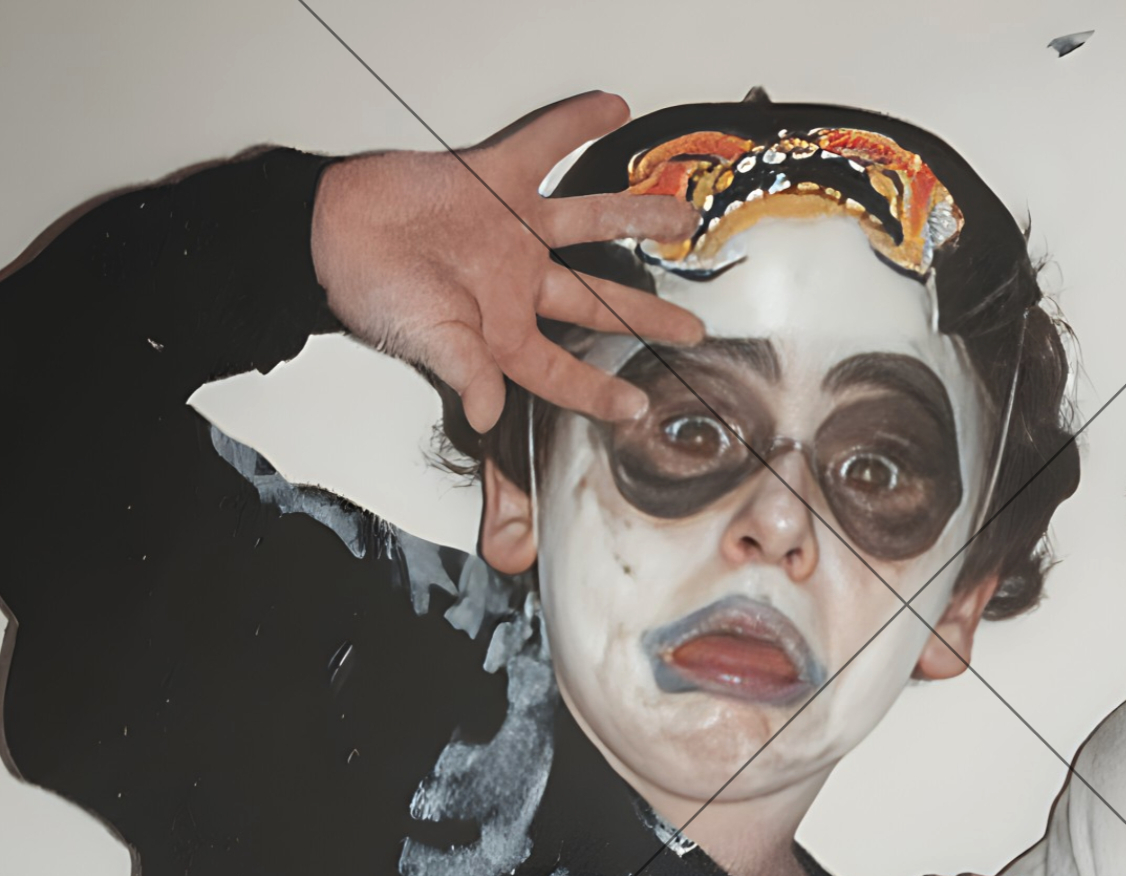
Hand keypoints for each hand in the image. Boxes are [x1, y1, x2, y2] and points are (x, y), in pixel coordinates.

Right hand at [311, 90, 702, 432]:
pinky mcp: (494, 181)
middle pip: (598, 303)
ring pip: (592, 223)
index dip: (599, 393)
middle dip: (647, 315)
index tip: (636, 408)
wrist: (327, 227)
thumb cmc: (367, 287)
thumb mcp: (421, 338)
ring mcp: (512, 231)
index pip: (562, 371)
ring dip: (638, 218)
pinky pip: (544, 147)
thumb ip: (463, 370)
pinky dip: (575, 124)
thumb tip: (489, 413)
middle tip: (693, 328)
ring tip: (682, 217)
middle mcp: (517, 283)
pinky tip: (613, 107)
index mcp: (502, 332)